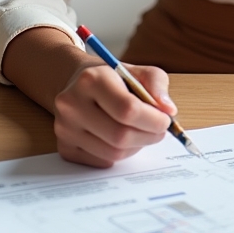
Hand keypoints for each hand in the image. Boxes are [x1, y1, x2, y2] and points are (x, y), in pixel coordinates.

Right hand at [53, 62, 176, 167]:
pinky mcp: (64, 147)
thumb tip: (169, 110)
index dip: (153, 120)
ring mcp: (65, 128)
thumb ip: (157, 85)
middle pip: (120, 135)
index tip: (165, 120)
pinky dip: (118, 154)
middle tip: (159, 131)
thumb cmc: (113, 79)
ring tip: (140, 133)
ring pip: (112, 153)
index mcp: (91, 79)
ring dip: (136, 147)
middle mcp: (71, 104)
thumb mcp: (139, 71)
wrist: (79, 84)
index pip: (127, 109)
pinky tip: (120, 139)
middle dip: (148, 136)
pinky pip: (101, 161)